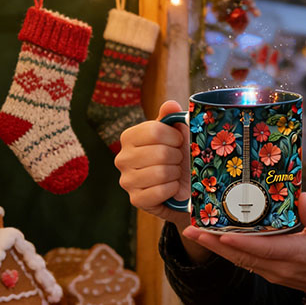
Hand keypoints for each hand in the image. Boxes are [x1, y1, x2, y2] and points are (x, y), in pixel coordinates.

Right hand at [115, 101, 209, 261]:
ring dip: (176, 173)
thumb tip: (170, 104)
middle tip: (178, 160)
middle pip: (159, 153)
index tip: (180, 141)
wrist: (184, 186)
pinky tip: (173, 187)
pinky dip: (172, 189)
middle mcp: (122, 158)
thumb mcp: (177, 133)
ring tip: (175, 172)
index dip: (175, 136)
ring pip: (160, 173)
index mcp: (129, 137)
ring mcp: (126, 180)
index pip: (154, 130)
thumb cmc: (178, 155)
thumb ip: (172, 117)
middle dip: (177, 157)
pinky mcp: (135, 200)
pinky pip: (159, 192)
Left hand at [184, 192, 305, 304]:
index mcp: (297, 254)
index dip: (240, 242)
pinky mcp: (270, 272)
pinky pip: (245, 262)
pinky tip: (216, 240)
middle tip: (192, 231)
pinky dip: (228, 251)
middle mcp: (280, 267)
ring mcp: (273, 272)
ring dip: (216, 248)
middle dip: (215, 244)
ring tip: (195, 233)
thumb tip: (302, 196)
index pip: (263, 249)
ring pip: (239, 260)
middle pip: (242, 256)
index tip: (220, 234)